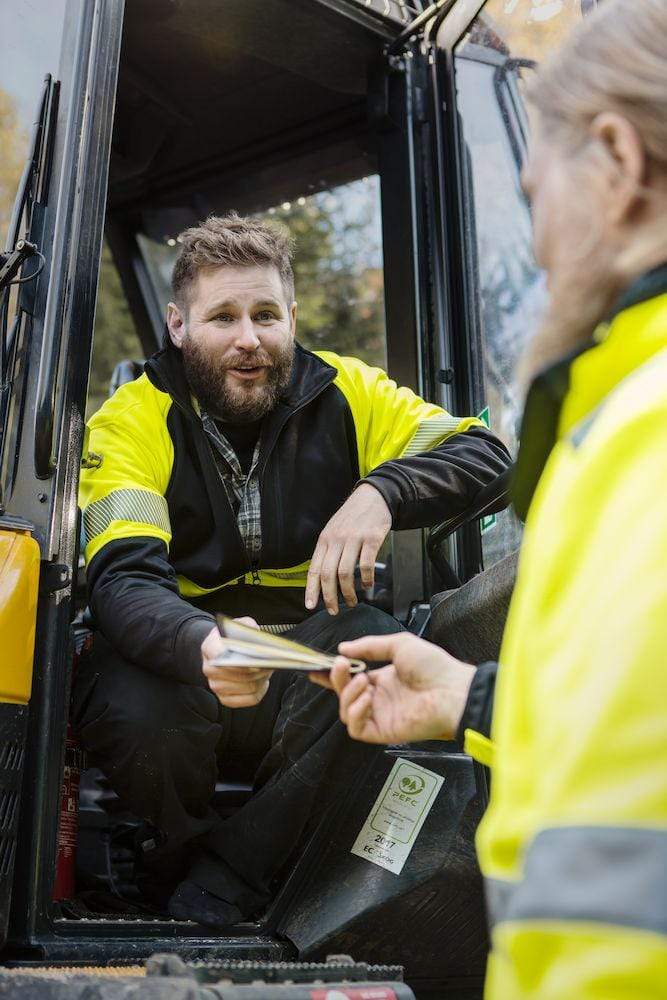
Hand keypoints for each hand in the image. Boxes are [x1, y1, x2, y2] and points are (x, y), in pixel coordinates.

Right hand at [201, 616, 272, 707]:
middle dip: (258, 669)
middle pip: (237, 674)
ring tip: (267, 670)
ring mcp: (216, 685)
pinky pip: (248, 699)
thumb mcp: (240, 624)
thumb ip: (248, 627)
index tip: (254, 659)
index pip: (219, 655)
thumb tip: (258, 638)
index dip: (238, 659)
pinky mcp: (225, 698)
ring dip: (261, 680)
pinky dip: (260, 691)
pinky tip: (263, 682)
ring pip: (246, 687)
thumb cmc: (233, 637)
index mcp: (209, 647)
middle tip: (269, 663)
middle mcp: (209, 668)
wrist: (222, 649)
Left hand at [305, 483, 391, 614]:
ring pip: (345, 572)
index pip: (314, 569)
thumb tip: (322, 577)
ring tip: (352, 601)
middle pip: (328, 574)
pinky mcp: (371, 538)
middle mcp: (336, 540)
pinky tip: (368, 585)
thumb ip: (328, 551)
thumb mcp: (333, 530)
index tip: (310, 605)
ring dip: (348, 592)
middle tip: (334, 610)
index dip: (311, 590)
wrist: (374, 496)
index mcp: (324, 540)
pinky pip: (366, 564)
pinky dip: (366, 579)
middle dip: (329, 597)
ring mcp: (353, 539)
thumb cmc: (353, 516)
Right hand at [310, 632, 474, 743]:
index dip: (331, 675)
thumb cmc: (434, 667)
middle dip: (336, 679)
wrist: (453, 690)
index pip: (350, 679)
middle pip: (343, 693)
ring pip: (346, 711)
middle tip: (340, 664)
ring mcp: (380, 716)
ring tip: (364, 681)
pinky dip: (355, 712)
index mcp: (383, 680)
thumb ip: (369, 647)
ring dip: (348, 694)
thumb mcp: (399, 645)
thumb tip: (343, 648)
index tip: (315, 667)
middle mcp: (379, 698)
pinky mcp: (382, 731)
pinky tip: (367, 698)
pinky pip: (356, 728)